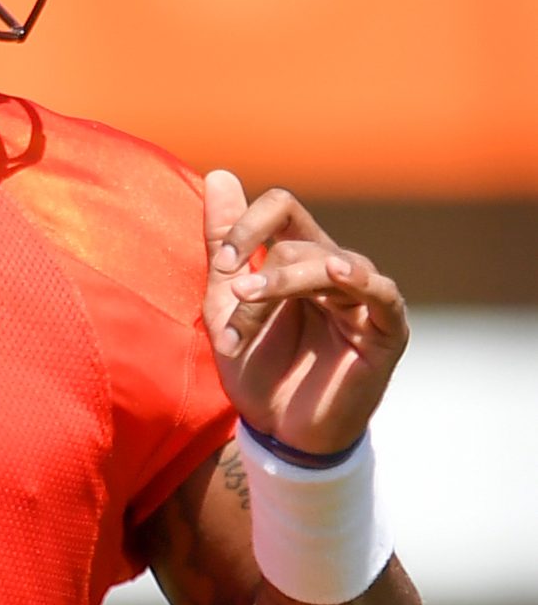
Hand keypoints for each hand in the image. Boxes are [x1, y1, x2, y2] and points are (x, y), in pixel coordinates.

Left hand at [202, 169, 407, 456]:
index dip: (248, 225)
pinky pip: (382, 293)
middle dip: (257, 272)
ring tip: (246, 301)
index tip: (222, 263)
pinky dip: (362, 279)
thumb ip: (224, 243)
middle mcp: (333, 271)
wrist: (278, 431)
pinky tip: (341, 271)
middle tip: (232, 297)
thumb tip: (219, 174)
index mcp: (297, 259)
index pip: (282, 209)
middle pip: (296, 241)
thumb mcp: (225, 303)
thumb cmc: (257, 367)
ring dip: (281, 282)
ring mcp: (362, 299)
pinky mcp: (386, 329)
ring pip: (327, 263)